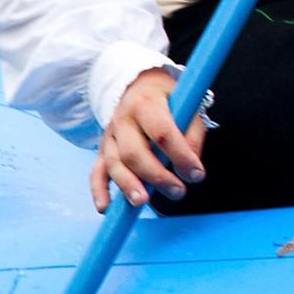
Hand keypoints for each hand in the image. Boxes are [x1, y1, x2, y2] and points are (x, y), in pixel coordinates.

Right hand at [89, 66, 207, 212]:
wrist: (138, 86)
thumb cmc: (168, 101)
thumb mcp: (187, 106)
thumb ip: (192, 135)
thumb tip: (191, 166)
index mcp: (147, 104)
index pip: (162, 133)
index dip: (180, 156)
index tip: (196, 174)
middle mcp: (123, 120)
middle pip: (134, 152)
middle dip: (156, 176)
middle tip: (178, 191)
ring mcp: (109, 136)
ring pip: (114, 164)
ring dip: (128, 186)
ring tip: (143, 202)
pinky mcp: (102, 150)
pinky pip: (96, 172)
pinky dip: (99, 191)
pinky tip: (106, 207)